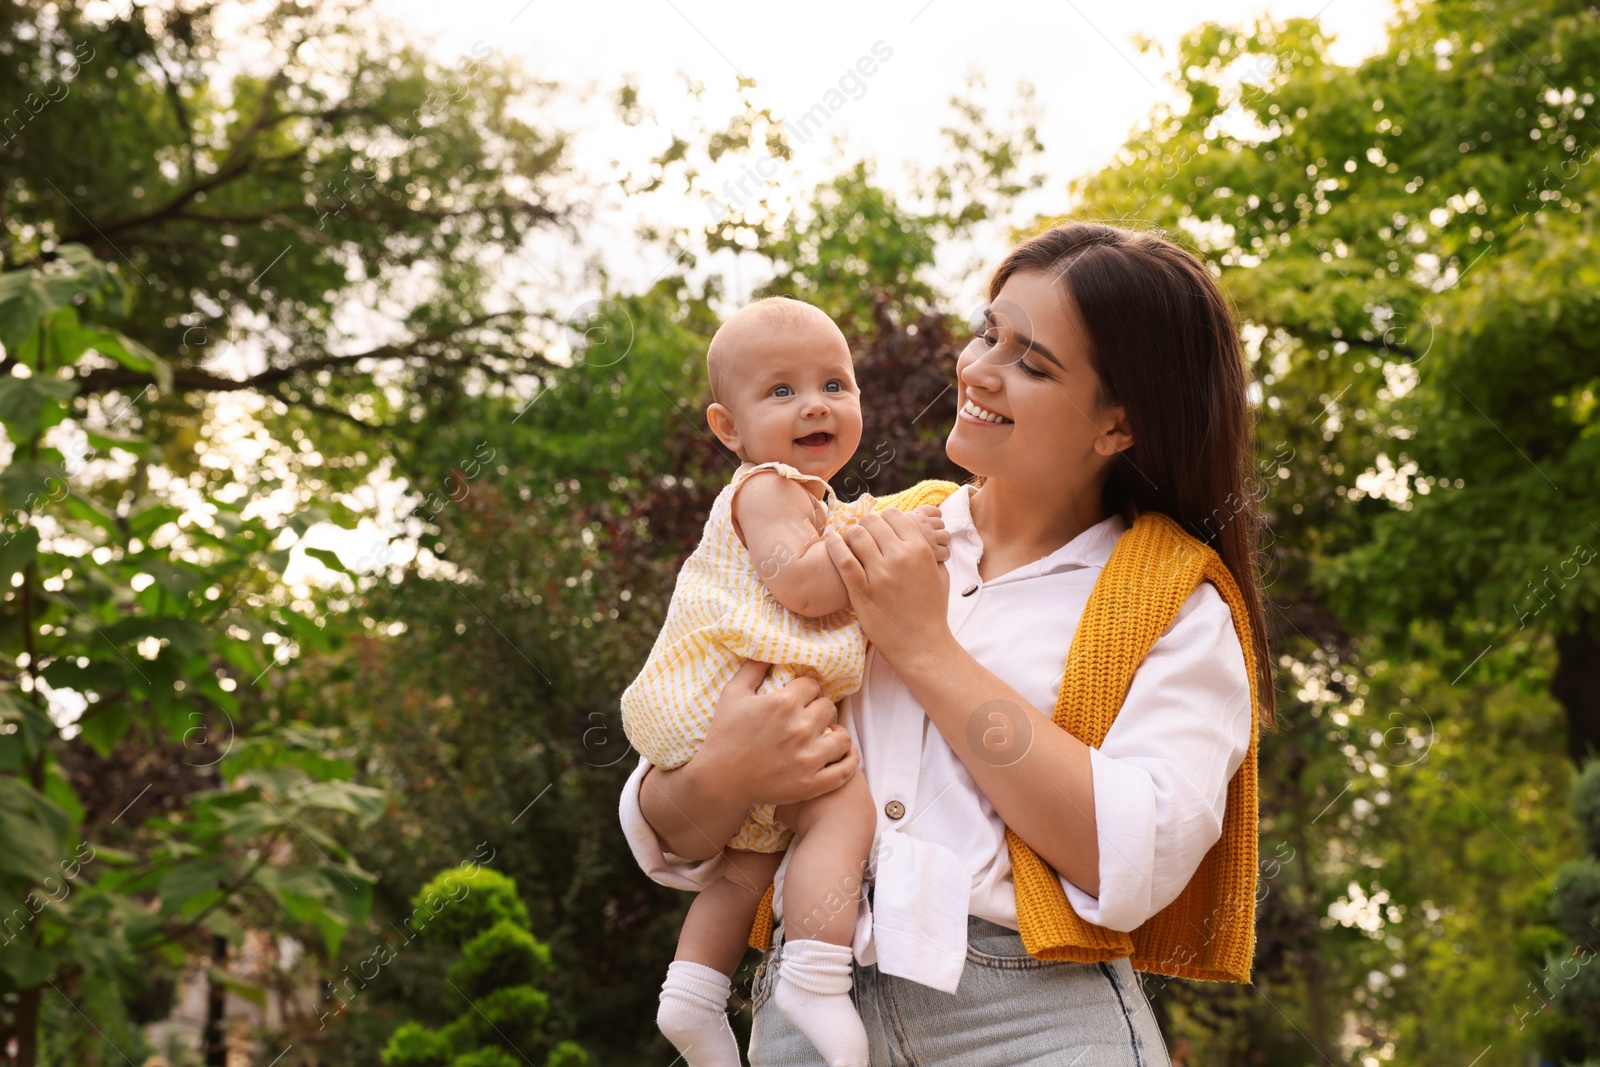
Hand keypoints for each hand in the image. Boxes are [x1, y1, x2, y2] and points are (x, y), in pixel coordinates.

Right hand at [698, 659, 857, 808]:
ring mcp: (808, 759)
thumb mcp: (732, 693)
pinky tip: (841, 753)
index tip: (799, 698)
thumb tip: (769, 648)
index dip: (806, 690)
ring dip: (836, 733)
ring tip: (826, 735)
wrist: (719, 780)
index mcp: (783, 703)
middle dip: (819, 709)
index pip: (813, 685)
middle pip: (829, 707)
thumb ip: (753, 667)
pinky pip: (845, 770)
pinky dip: (848, 760)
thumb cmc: (724, 734)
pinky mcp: (811, 784)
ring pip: (843, 737)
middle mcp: (800, 729)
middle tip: (808, 717)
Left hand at [824, 508, 952, 668]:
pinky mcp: (862, 591)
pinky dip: (835, 547)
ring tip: (847, 541)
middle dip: (865, 525)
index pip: (895, 515)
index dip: (884, 519)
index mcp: (920, 550)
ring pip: (855, 535)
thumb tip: (918, 533)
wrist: (922, 644)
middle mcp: (900, 557)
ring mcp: (880, 574)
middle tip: (862, 534)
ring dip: (849, 535)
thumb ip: (929, 551)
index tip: (879, 527)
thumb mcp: (940, 574)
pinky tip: (832, 543)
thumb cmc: (932, 610)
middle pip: (872, 521)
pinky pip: (843, 559)